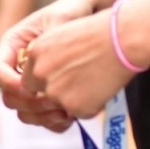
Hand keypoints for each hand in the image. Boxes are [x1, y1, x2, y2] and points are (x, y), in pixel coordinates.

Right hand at [0, 0, 103, 132]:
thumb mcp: (61, 18)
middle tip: (53, 103)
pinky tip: (70, 115)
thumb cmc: (74, 11)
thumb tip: (39, 62)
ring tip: (64, 112)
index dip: (10, 83)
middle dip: (28, 104)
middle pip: (8, 96)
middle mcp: (18, 66)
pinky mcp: (47, 95)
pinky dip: (53, 121)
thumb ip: (50, 38)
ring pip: (24, 111)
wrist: (93, 19)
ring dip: (41, 116)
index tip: (32, 89)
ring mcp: (32, 83)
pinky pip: (42, 117)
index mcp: (13, 45)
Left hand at [17, 10, 134, 121]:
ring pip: (59, 107)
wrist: (120, 40)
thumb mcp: (62, 37)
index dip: (44, 84)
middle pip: (38, 97)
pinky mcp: (75, 107)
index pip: (28, 80)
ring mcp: (55, 92)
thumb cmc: (98, 34)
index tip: (58, 82)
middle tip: (76, 89)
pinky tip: (102, 89)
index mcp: (35, 53)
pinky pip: (79, 114)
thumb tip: (47, 76)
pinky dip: (91, 107)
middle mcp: (40, 74)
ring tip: (93, 84)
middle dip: (54, 97)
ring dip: (73, 102)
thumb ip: (48, 57)